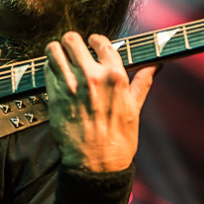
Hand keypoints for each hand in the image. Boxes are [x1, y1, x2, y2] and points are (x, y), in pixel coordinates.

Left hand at [44, 32, 156, 171]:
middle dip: (71, 43)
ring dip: (55, 52)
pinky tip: (54, 76)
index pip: (101, 41)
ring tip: (58, 57)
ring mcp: (71, 85)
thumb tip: (157, 66)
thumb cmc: (118, 139)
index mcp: (115, 76)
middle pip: (72, 40)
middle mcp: (93, 76)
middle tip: (71, 49)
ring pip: (54, 50)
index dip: (94, 40)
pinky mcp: (55, 96)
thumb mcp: (135, 108)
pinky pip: (46, 71)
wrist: (97, 164)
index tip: (92, 44)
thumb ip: (142, 82)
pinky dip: (48, 70)